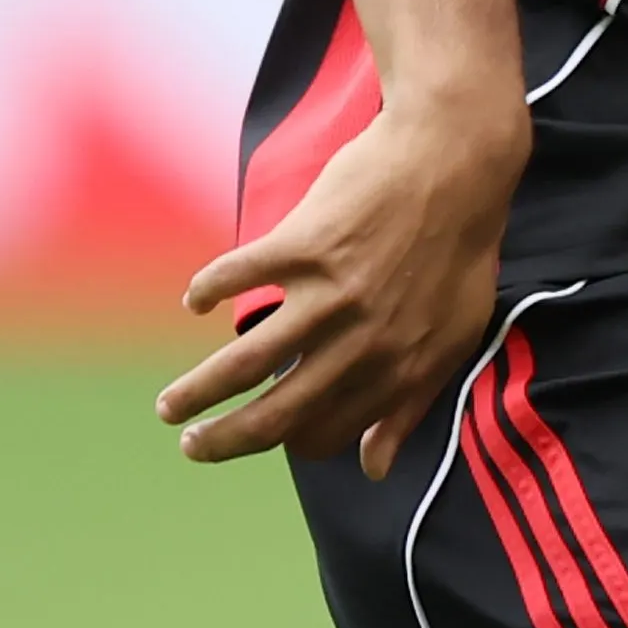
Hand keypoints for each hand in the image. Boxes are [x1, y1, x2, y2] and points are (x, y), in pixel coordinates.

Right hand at [160, 90, 528, 477]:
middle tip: (190, 446)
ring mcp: (331, 294)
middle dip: (223, 441)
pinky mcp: (305, 244)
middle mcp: (363, 342)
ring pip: (245, 362)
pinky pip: (240, 277)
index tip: (262, 435)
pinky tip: (195, 301)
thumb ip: (410, 406)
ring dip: (197, 390)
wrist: (456, 160)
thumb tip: (372, 467)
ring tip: (168, 407)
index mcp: (399, 369)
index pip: (324, 433)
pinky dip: (208, 290)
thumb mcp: (453, 337)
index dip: (288, 442)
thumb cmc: (459, 251)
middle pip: (275, 414)